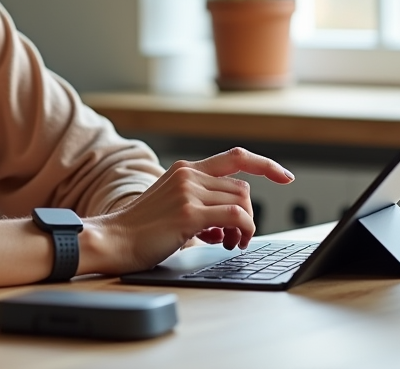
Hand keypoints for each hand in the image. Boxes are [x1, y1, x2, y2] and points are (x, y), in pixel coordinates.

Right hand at [80, 148, 292, 275]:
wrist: (114, 239)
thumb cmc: (142, 229)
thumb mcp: (173, 205)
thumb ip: (201, 203)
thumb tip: (232, 220)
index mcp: (185, 169)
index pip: (235, 157)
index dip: (264, 165)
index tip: (285, 176)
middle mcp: (188, 174)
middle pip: (243, 188)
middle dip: (247, 215)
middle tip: (235, 237)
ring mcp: (188, 191)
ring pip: (242, 203)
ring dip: (245, 227)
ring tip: (229, 242)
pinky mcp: (189, 212)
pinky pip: (236, 217)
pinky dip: (244, 231)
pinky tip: (229, 243)